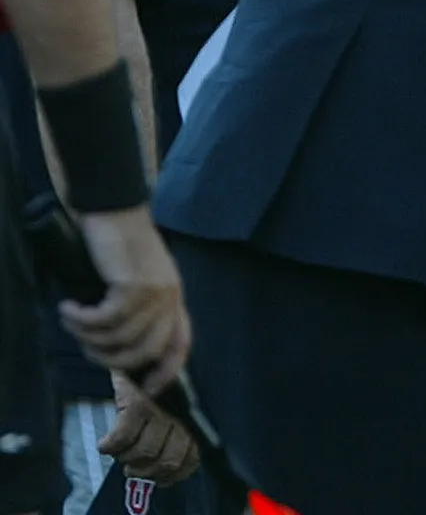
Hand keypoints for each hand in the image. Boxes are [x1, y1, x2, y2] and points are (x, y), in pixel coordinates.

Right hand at [61, 207, 188, 395]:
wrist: (116, 210)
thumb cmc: (121, 244)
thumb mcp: (139, 278)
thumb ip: (140, 307)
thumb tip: (120, 344)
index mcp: (174, 297)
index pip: (182, 342)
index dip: (169, 370)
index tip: (149, 389)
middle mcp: (170, 296)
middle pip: (147, 350)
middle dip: (114, 360)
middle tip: (87, 348)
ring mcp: (155, 292)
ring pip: (121, 338)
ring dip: (89, 336)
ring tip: (72, 321)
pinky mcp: (134, 285)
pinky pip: (104, 320)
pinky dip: (82, 319)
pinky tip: (69, 309)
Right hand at [98, 370, 199, 483]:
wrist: (140, 345)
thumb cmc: (156, 377)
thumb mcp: (173, 402)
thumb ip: (175, 430)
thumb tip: (168, 468)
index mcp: (193, 416)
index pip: (191, 457)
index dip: (173, 474)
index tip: (159, 478)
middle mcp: (181, 412)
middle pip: (168, 459)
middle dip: (147, 471)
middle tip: (134, 467)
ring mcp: (160, 407)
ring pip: (144, 451)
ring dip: (126, 459)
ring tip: (121, 453)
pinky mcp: (137, 401)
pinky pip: (123, 437)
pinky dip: (111, 446)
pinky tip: (104, 445)